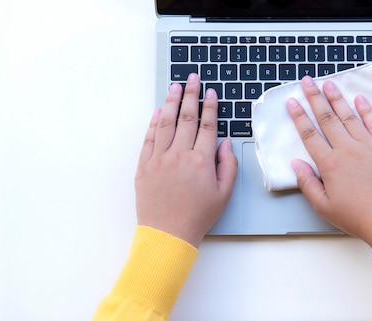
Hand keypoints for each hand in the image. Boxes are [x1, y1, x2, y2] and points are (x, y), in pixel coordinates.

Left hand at [135, 73, 237, 247]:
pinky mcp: (144, 166)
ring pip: (165, 123)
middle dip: (190, 95)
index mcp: (201, 160)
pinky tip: (156, 112)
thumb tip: (225, 143)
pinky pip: (148, 138)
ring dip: (170, 102)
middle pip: (187, 118)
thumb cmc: (197, 216)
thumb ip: (228, 166)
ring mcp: (159, 159)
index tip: (211, 93)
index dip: (210, 107)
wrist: (167, 234)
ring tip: (174, 86)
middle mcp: (179, 154)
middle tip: (192, 78)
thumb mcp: (223, 194)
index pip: (208, 125)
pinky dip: (152, 123)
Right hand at [288, 76, 371, 256]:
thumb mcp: (323, 206)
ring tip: (328, 84)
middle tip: (307, 81)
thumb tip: (296, 163)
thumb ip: (307, 183)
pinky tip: (359, 99)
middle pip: (327, 118)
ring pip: (349, 116)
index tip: (292, 102)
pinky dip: (366, 110)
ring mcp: (369, 146)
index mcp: (330, 164)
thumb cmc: (358, 217)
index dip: (299, 117)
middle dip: (315, 98)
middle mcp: (348, 150)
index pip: (309, 134)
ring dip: (337, 98)